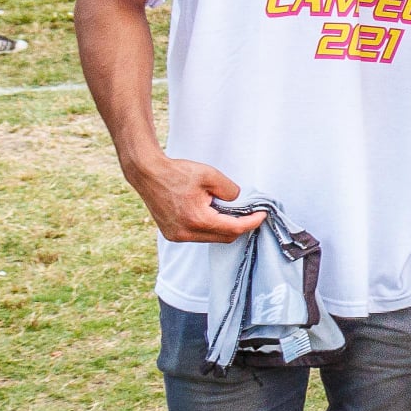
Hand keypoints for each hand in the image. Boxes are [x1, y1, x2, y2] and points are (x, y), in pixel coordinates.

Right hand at [129, 157, 267, 243]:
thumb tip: (237, 201)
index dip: (252, 222)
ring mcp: (177, 236)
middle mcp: (186, 233)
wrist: (147, 173)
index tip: (263, 214)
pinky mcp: (172, 234)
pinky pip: (199, 236)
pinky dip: (210, 227)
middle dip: (240, 226)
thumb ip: (230, 190)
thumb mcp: (210, 175)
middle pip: (225, 237)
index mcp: (197, 220)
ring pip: (212, 238)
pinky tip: (212, 214)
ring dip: (224, 227)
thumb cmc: (177, 172)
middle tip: (250, 213)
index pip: (234, 228)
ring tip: (229, 210)